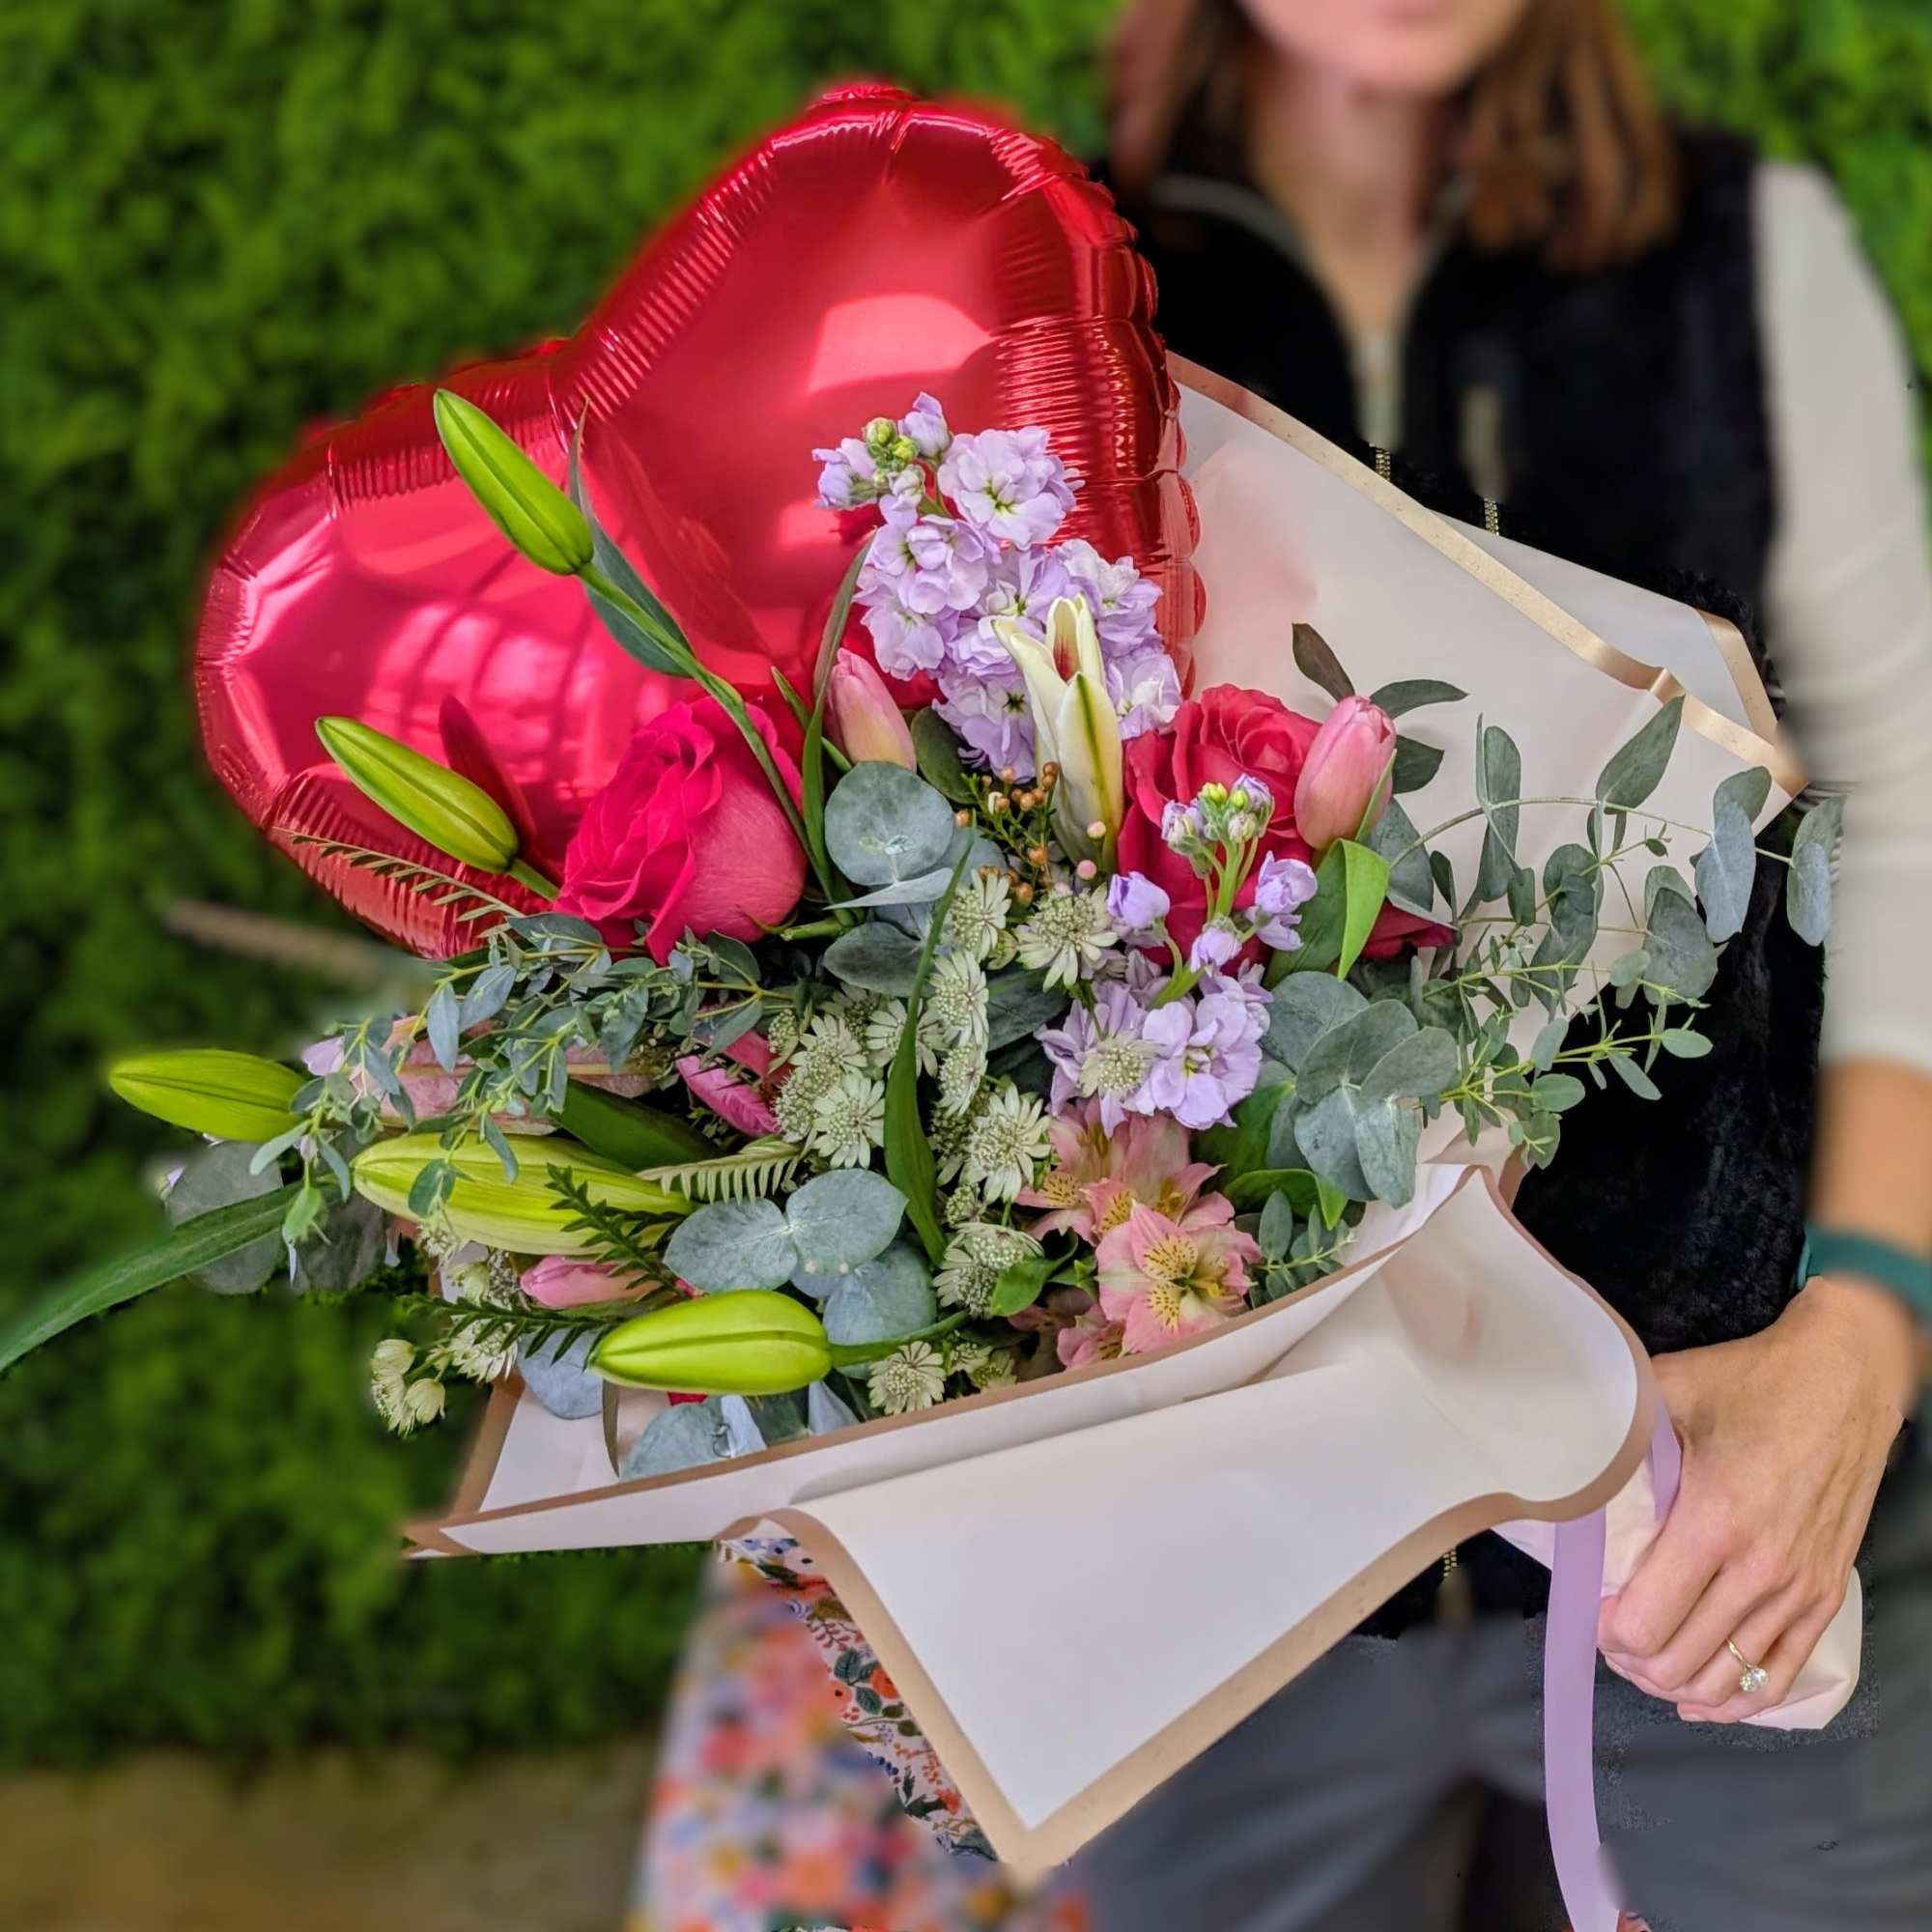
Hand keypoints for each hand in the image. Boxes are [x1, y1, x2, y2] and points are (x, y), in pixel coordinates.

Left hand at [1598, 1279, 1914, 1722]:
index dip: (1608, 1631)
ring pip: (1727, 1678)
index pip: (1648, 1623)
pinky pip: (1781, 1674)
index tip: (1591, 1609)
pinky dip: (1737, 1700)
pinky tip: (1701, 1702)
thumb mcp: (1670, 1389)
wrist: (1845, 1379)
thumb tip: (1553, 1440)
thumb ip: (1613, 1423)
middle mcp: (1762, 1569)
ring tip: (1644, 1661)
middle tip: (1609, 1636)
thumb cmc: (1753, 1383)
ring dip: (1676, 1682)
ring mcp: (1799, 1588)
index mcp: (1715, 1522)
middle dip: (1633, 1661)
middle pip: (1681, 1660)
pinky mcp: (1826, 1595)